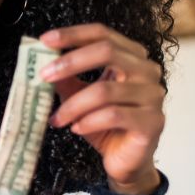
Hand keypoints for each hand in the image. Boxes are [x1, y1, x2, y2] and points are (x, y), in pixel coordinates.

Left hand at [39, 23, 164, 194]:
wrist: (125, 160)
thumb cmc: (104, 124)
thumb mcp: (79, 96)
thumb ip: (66, 78)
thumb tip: (41, 62)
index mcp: (131, 57)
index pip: (103, 34)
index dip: (73, 34)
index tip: (45, 40)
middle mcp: (147, 71)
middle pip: (107, 51)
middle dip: (70, 62)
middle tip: (44, 76)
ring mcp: (153, 95)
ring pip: (104, 90)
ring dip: (73, 105)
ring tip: (57, 118)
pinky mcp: (152, 121)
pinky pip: (113, 115)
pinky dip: (88, 121)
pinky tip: (77, 128)